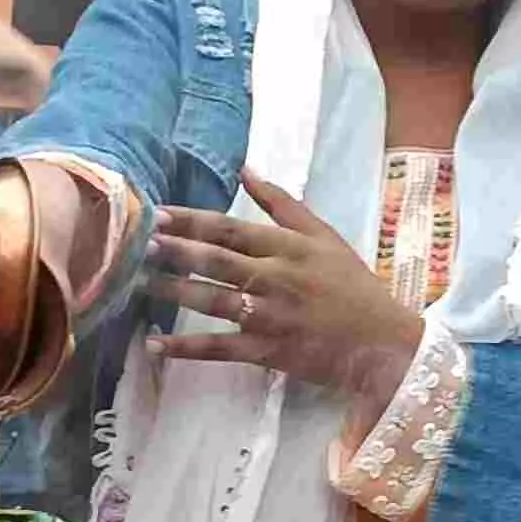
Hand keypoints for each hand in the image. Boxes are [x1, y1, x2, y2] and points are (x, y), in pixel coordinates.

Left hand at [146, 175, 424, 403]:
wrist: (383, 341)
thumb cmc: (352, 285)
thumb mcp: (323, 235)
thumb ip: (283, 204)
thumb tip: (246, 170)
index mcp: (287, 247)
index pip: (230, 228)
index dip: (191, 220)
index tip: (157, 214)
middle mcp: (275, 278)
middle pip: (216, 261)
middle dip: (175, 251)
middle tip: (139, 243)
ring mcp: (270, 316)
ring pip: (213, 301)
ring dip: (173, 293)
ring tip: (137, 284)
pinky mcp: (268, 351)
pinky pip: (220, 348)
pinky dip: (186, 348)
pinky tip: (154, 345)